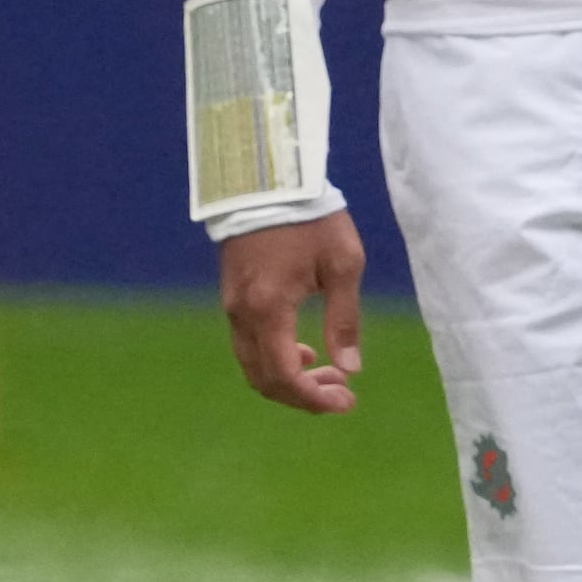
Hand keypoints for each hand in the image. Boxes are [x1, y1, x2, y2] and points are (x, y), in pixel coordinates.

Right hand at [219, 211, 366, 411]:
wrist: (267, 178)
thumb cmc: (311, 217)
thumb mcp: (343, 264)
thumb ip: (345, 320)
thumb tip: (350, 369)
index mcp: (269, 309)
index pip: (285, 375)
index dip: (313, 399)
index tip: (345, 403)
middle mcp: (242, 314)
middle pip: (264, 379)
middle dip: (303, 396)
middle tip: (341, 395)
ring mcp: (232, 306)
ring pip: (253, 365)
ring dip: (289, 379)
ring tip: (328, 375)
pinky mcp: (231, 296)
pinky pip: (248, 344)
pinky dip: (275, 359)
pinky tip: (304, 350)